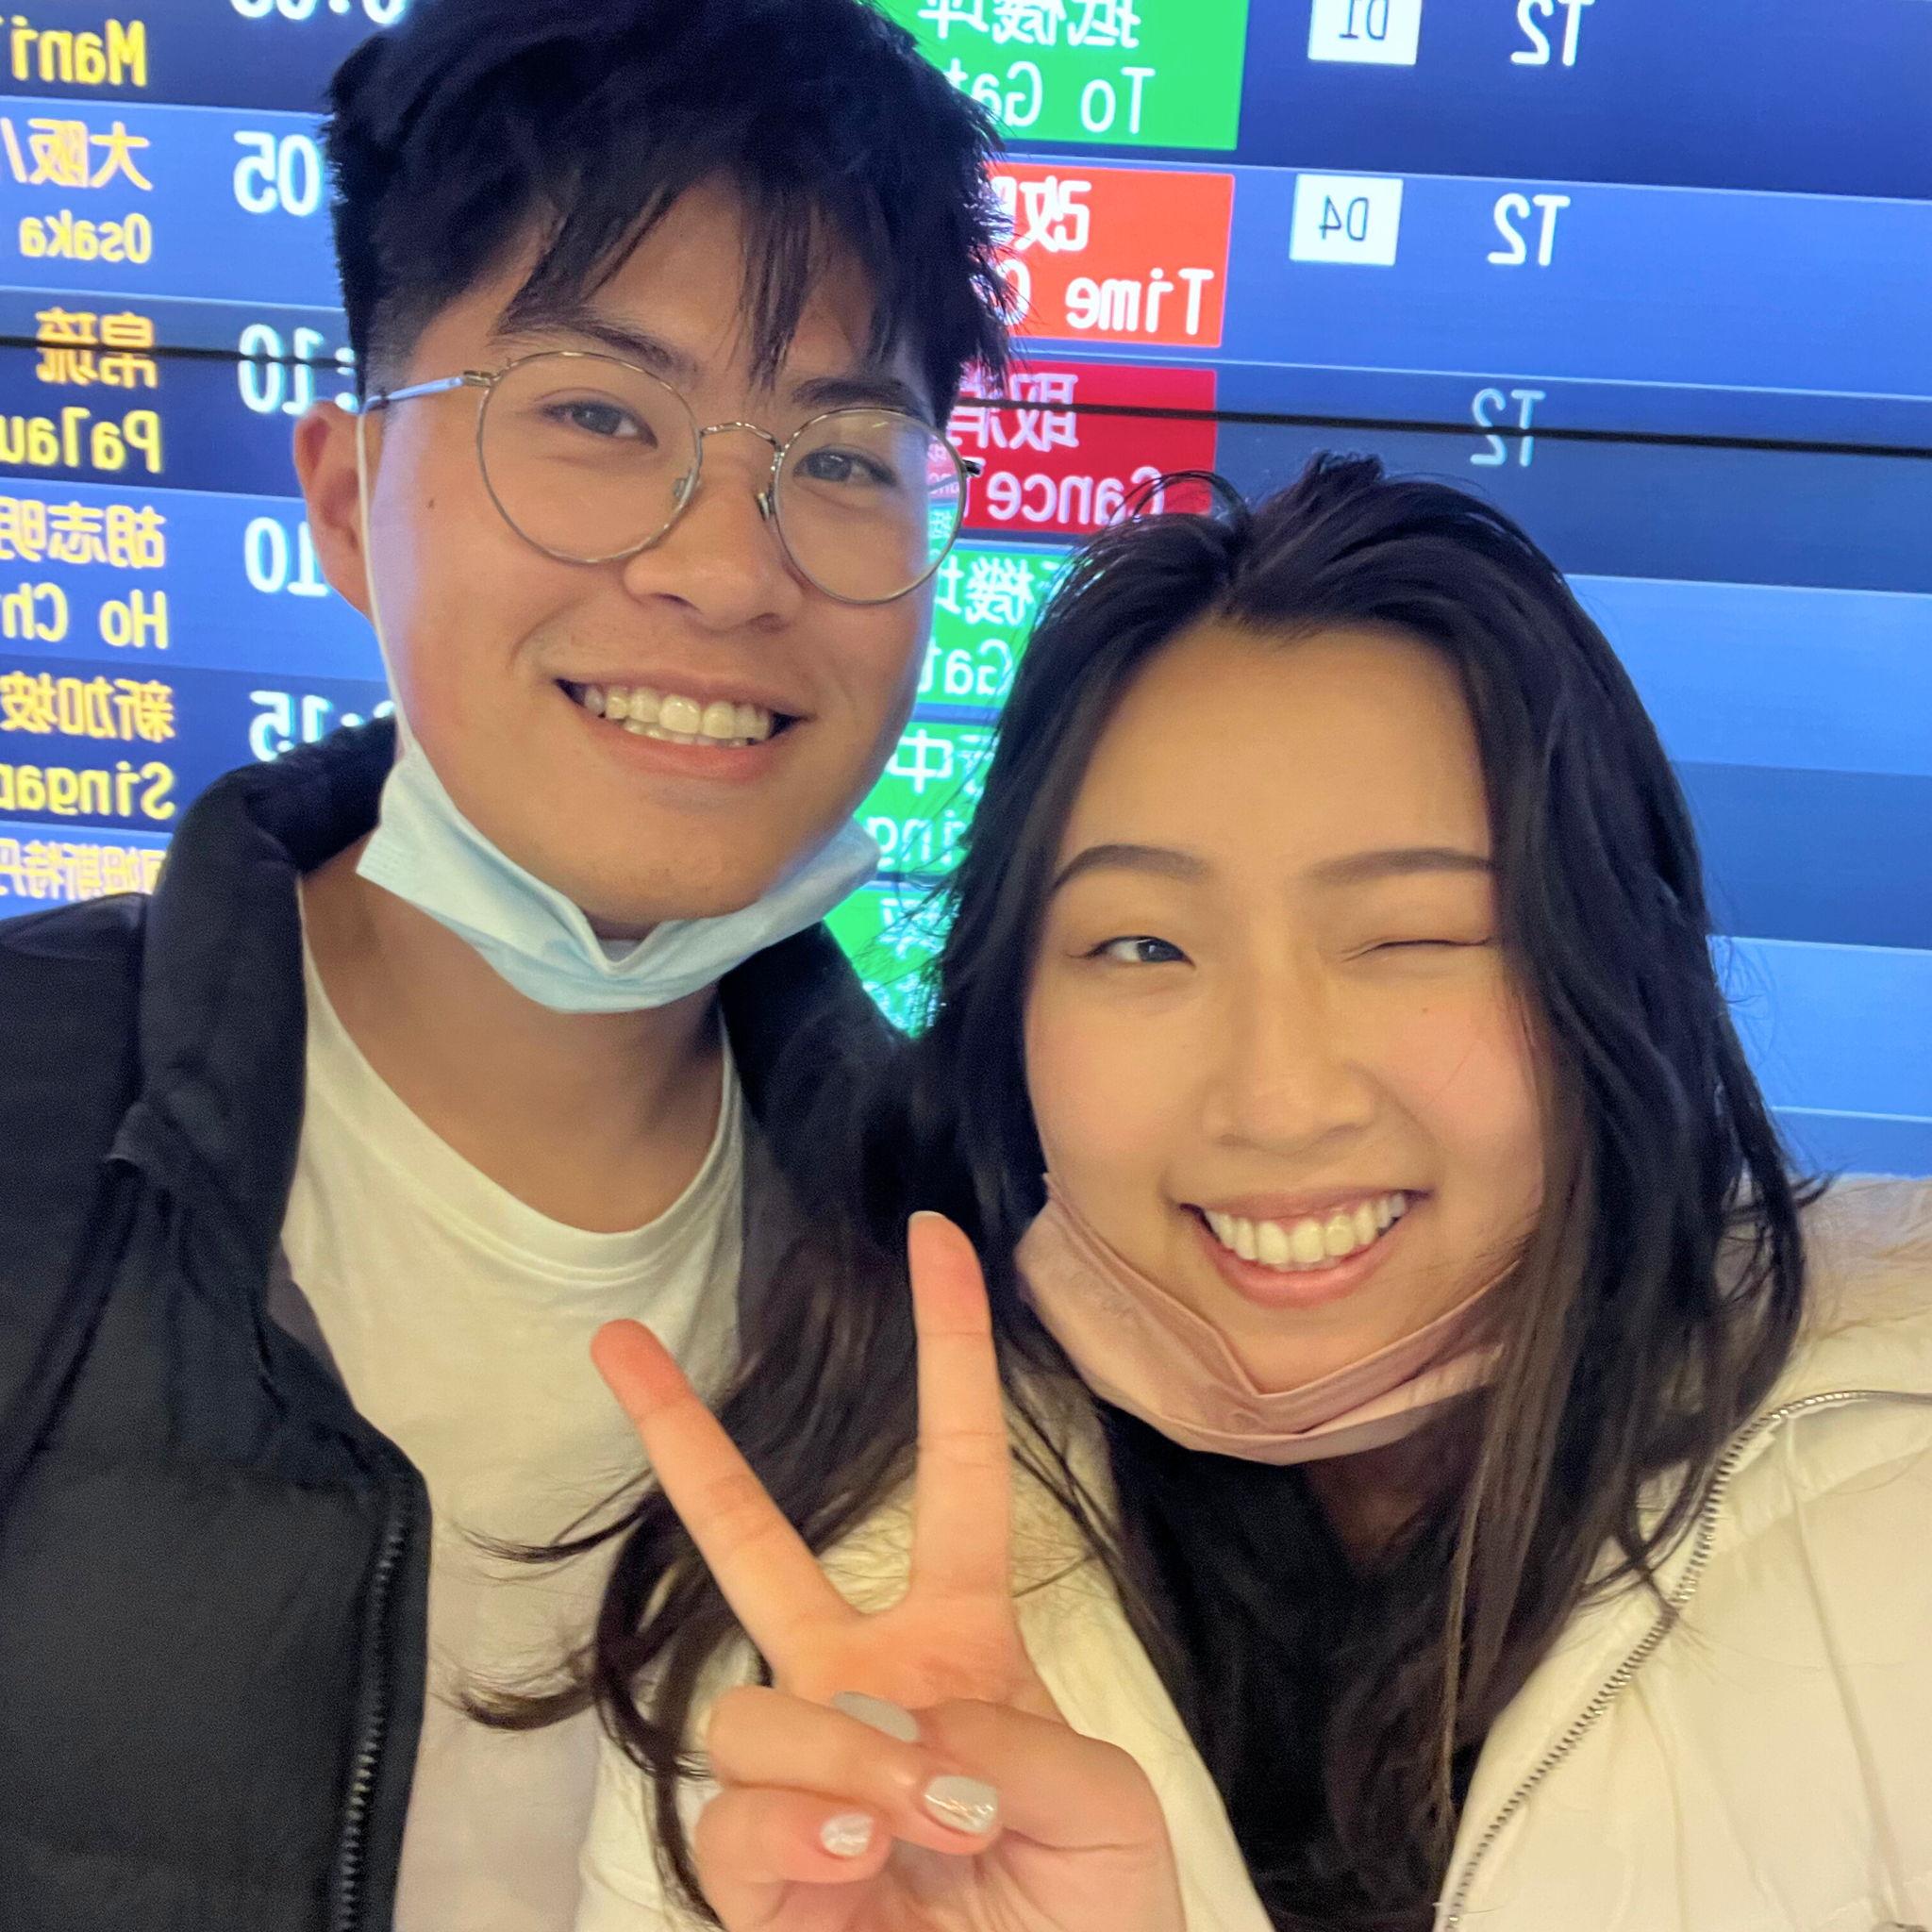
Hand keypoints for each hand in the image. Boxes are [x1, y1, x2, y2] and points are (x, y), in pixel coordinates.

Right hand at [593, 1212, 1183, 1931]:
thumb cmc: (1096, 1920)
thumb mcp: (1104, 1805)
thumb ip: (1015, 1733)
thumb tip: (892, 1721)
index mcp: (960, 1643)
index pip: (957, 1472)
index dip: (952, 1355)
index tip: (936, 1242)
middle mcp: (860, 1688)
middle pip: (753, 1542)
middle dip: (683, 1440)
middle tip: (615, 1341)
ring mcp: (800, 1775)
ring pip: (751, 1710)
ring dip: (840, 1763)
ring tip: (912, 1830)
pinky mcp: (752, 1872)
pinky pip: (732, 1816)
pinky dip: (798, 1834)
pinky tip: (854, 1868)